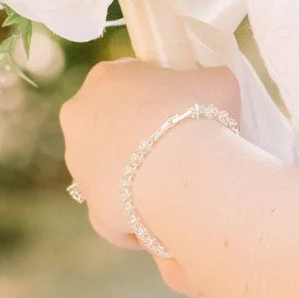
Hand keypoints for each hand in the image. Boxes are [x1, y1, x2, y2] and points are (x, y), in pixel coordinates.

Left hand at [59, 57, 241, 289]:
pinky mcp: (92, 206)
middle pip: (113, 125)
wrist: (184, 173)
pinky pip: (118, 214)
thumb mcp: (218, 80)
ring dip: (138, 177)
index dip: (158, 96)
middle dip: (140, 137)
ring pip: (113, 171)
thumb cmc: (200, 116)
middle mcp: (80, 116)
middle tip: (179, 148)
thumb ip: (205, 79)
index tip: (182, 110)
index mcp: (106, 77)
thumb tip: (208, 86)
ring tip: (177, 186)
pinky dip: (140, 218)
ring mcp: (79, 165)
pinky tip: (168, 220)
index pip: (128, 81)